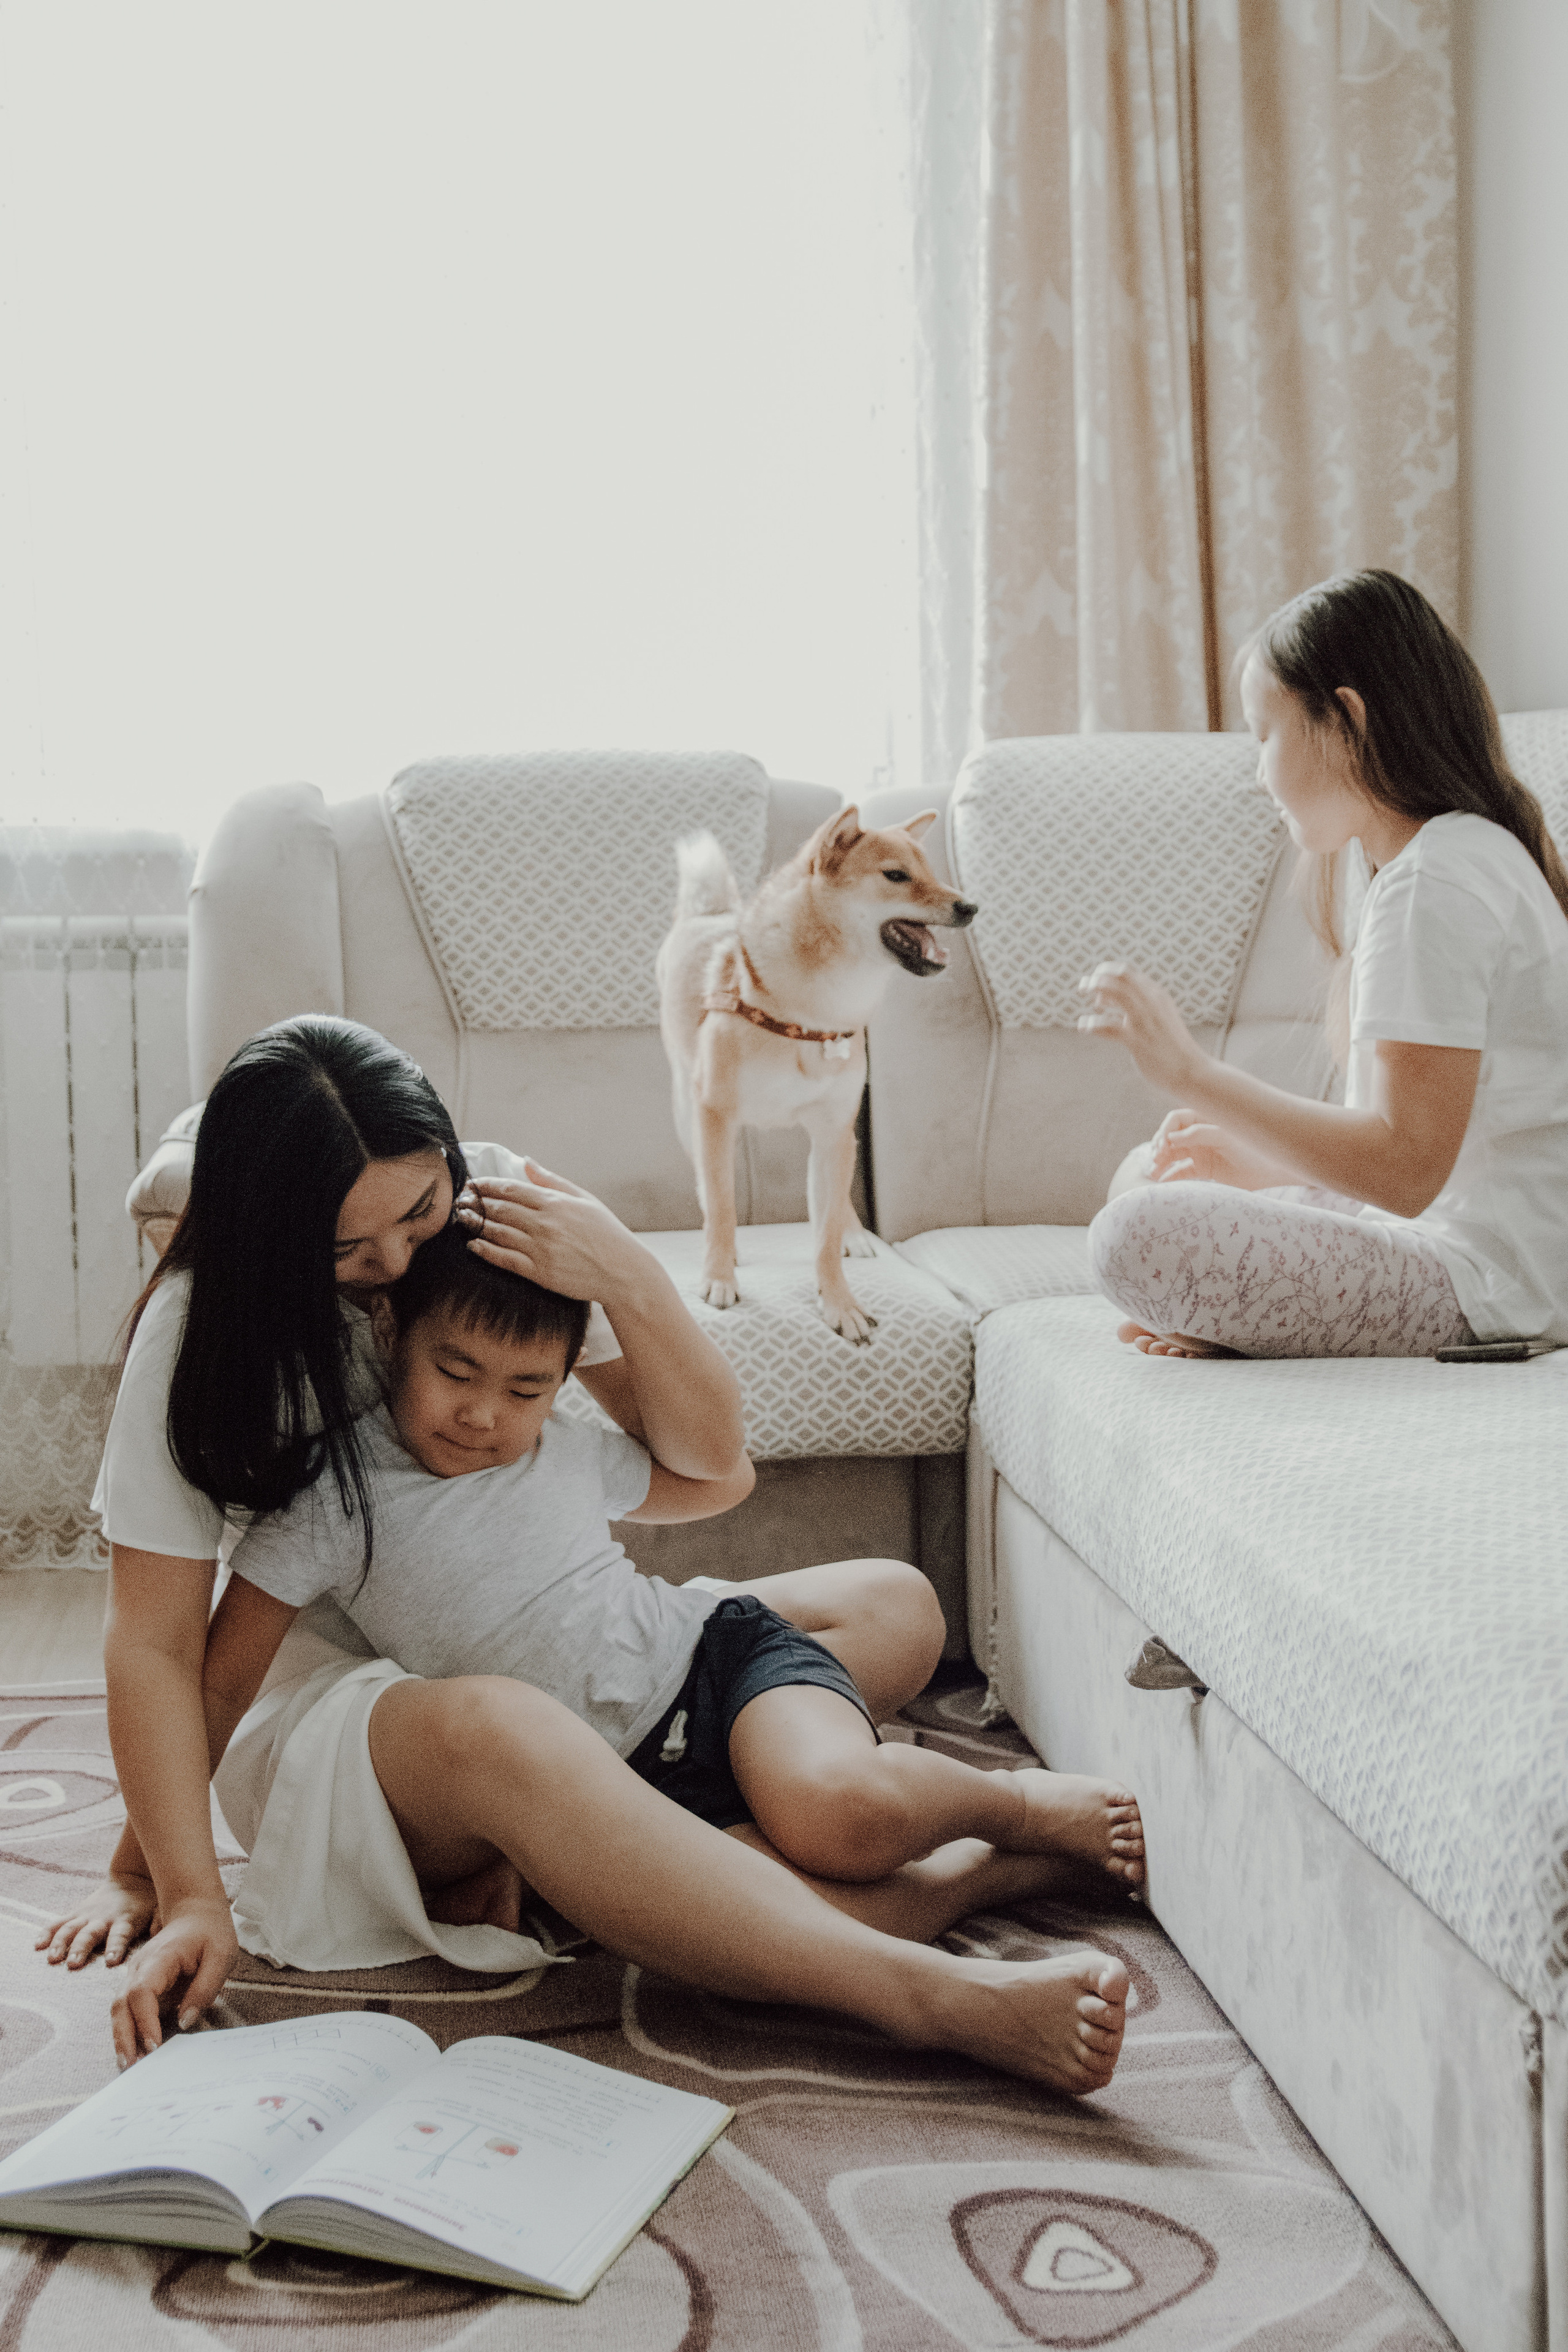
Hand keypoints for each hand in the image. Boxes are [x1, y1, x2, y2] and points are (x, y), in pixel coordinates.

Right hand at [36, 1873, 159, 1971]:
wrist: (134, 1879)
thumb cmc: (150, 1902)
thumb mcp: (161, 1909)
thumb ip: (161, 1923)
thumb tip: (164, 1936)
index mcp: (126, 1920)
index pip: (121, 1935)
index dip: (116, 1947)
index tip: (111, 1962)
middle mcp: (104, 1918)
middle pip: (90, 1934)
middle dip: (81, 1949)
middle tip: (73, 1964)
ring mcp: (87, 1915)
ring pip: (70, 1929)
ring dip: (61, 1943)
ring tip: (52, 1959)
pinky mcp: (76, 1913)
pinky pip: (58, 1923)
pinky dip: (46, 1933)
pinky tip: (36, 1945)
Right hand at [109, 1897, 237, 2066]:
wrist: (196, 1910)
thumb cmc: (210, 1931)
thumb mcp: (221, 1955)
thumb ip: (205, 1988)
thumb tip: (185, 2021)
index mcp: (159, 1958)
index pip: (141, 1993)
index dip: (144, 2021)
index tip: (153, 2046)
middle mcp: (139, 1968)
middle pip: (121, 2005)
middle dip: (123, 2037)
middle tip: (131, 2067)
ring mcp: (136, 1976)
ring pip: (120, 2010)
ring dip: (122, 2037)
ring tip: (130, 2065)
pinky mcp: (140, 1985)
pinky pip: (129, 2010)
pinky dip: (129, 2030)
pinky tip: (137, 2051)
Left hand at [460, 1161, 652, 1306]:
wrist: (623, 1272)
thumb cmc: (607, 1234)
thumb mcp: (585, 1199)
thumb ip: (552, 1181)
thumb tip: (526, 1161)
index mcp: (556, 1203)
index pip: (512, 1189)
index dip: (488, 1185)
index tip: (473, 1183)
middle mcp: (545, 1223)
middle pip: (500, 1209)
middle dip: (477, 1202)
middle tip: (459, 1199)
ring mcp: (541, 1249)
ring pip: (498, 1232)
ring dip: (476, 1223)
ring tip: (461, 1218)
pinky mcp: (540, 1272)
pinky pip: (505, 1259)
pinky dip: (486, 1251)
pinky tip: (473, 1245)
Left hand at [1077, 963, 1202, 1094]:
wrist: (1191, 1070)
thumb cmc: (1171, 1046)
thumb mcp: (1158, 1017)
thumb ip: (1138, 1006)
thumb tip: (1106, 1000)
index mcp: (1157, 995)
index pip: (1127, 971)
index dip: (1106, 971)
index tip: (1095, 980)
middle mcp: (1151, 1002)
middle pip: (1120, 976)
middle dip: (1097, 977)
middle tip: (1084, 987)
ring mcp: (1144, 1020)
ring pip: (1116, 992)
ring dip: (1095, 991)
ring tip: (1084, 1000)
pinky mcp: (1137, 1040)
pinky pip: (1108, 1025)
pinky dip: (1092, 1024)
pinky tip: (1084, 1026)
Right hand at [1148, 1109, 1286, 1191]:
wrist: (1272, 1169)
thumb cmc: (1252, 1146)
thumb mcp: (1225, 1137)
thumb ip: (1198, 1134)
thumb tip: (1170, 1139)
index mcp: (1204, 1119)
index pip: (1175, 1119)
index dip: (1165, 1131)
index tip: (1163, 1146)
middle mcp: (1199, 1133)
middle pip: (1170, 1137)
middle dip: (1159, 1147)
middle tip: (1155, 1161)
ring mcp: (1200, 1151)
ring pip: (1172, 1155)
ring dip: (1161, 1162)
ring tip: (1153, 1173)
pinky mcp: (1203, 1169)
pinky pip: (1181, 1172)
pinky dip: (1171, 1176)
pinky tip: (1163, 1182)